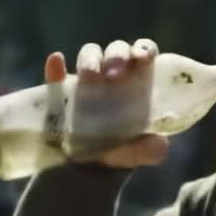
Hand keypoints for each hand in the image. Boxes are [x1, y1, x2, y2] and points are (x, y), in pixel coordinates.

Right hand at [42, 38, 168, 169]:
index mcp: (135, 82)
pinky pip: (55, 75)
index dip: (143, 49)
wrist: (84, 167)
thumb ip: (149, 151)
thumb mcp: (136, 153)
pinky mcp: (59, 92)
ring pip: (89, 55)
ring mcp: (84, 80)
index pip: (143, 53)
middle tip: (114, 75)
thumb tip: (160, 145)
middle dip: (116, 55)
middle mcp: (111, 74)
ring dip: (90, 59)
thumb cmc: (117, 149)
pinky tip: (56, 63)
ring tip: (89, 77)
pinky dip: (55, 69)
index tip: (141, 57)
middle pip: (116, 50)